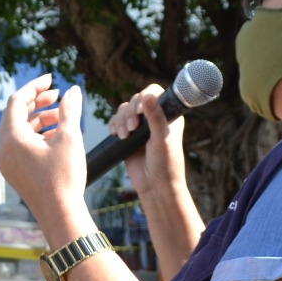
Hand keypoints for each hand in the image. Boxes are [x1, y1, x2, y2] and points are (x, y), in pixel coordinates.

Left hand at [0, 75, 93, 237]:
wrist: (61, 214)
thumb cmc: (64, 177)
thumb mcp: (69, 138)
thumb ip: (69, 110)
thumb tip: (72, 90)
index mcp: (12, 138)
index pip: (17, 101)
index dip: (35, 87)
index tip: (51, 79)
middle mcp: (4, 149)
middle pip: (15, 114)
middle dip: (36, 102)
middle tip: (57, 95)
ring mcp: (7, 162)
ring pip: (19, 130)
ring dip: (38, 119)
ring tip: (60, 116)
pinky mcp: (15, 172)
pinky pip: (20, 145)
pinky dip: (36, 135)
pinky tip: (56, 135)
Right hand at [106, 84, 187, 200]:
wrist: (155, 187)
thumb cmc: (165, 165)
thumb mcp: (161, 140)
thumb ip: (155, 118)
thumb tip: (148, 96)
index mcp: (168, 115)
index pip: (154, 94)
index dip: (144, 97)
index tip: (139, 111)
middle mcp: (154, 118)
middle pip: (135, 100)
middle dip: (129, 113)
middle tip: (132, 129)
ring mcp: (140, 127)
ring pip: (123, 110)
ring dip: (120, 120)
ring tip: (124, 136)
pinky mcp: (127, 135)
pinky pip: (116, 122)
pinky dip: (114, 125)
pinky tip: (116, 134)